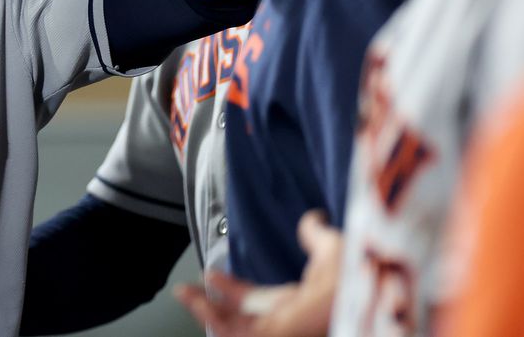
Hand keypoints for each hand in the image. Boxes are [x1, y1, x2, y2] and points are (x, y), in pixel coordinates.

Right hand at [175, 211, 340, 336]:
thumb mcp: (331, 249)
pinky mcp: (271, 335)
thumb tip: (313, 218)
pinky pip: (230, 332)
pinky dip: (210, 317)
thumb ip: (316, 234)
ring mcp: (278, 331)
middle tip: (188, 288)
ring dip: (204, 309)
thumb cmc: (354, 279)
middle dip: (210, 302)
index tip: (213, 275)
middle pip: (238, 317)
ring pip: (230, 328)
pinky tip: (197, 300)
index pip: (257, 300)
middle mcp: (286, 320)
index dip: (232, 287)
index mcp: (300, 304)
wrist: (359, 297)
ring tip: (184, 293)